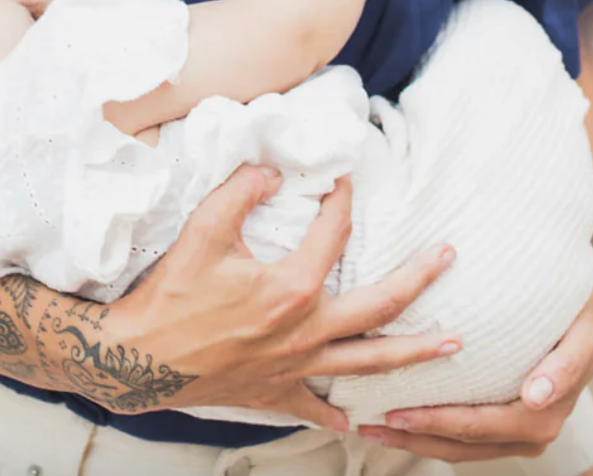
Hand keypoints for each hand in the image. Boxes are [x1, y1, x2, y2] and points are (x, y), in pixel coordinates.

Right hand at [106, 166, 459, 428]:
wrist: (139, 359)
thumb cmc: (170, 294)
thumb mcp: (202, 231)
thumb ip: (240, 192)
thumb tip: (273, 171)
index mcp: (291, 288)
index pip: (333, 234)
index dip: (342, 201)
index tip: (346, 181)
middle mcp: (305, 331)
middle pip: (380, 307)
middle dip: (420, 279)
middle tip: (448, 258)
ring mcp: (295, 367)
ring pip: (369, 362)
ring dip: (414, 352)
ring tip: (453, 345)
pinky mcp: (276, 393)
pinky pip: (317, 407)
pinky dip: (338, 413)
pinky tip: (356, 420)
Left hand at [359, 260, 592, 461]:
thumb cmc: (582, 314)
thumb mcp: (583, 333)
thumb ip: (566, 366)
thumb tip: (536, 397)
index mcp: (543, 415)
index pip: (478, 426)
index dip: (435, 424)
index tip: (396, 414)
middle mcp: (530, 432)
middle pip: (461, 445)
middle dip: (413, 437)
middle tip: (367, 425)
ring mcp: (516, 432)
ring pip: (458, 447)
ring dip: (415, 440)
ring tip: (369, 427)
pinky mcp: (504, 421)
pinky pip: (463, 436)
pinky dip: (430, 430)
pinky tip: (395, 415)